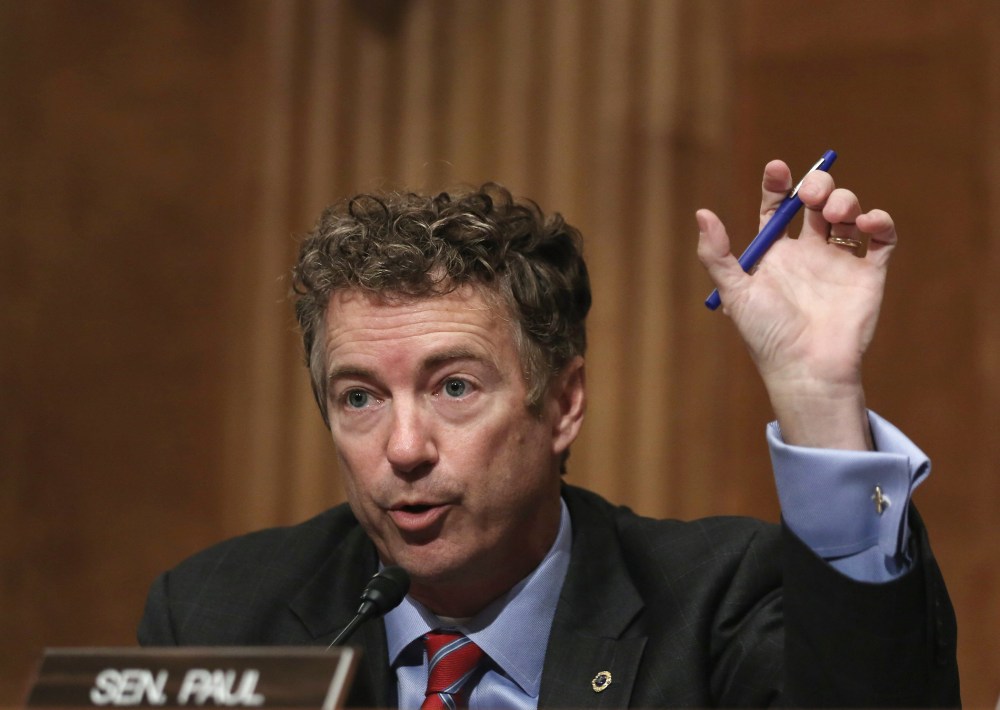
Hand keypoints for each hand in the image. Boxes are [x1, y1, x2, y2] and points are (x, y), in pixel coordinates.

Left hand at [697, 160, 897, 449]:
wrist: (806, 368)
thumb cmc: (766, 334)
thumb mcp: (735, 291)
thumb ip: (717, 254)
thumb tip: (702, 212)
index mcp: (775, 253)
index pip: (776, 207)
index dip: (777, 184)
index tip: (776, 168)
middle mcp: (808, 252)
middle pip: (816, 202)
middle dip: (816, 186)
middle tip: (812, 194)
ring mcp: (840, 260)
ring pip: (848, 212)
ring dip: (845, 200)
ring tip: (834, 213)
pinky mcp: (869, 273)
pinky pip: (881, 238)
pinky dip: (880, 221)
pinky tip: (867, 222)